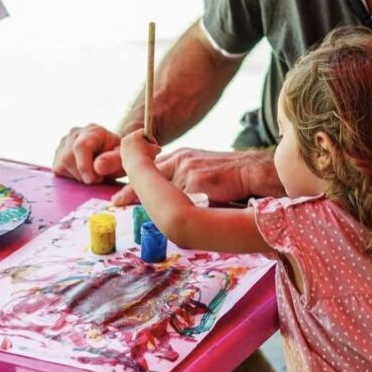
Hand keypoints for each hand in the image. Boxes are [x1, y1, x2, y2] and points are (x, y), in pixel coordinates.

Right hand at [52, 124, 122, 184]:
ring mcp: (63, 144)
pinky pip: (58, 171)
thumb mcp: (122, 158)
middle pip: (68, 157)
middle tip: (99, 179)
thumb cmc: (117, 156)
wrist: (110, 156)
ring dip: (78, 177)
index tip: (91, 180)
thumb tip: (97, 167)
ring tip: (93, 175)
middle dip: (83, 174)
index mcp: (92, 131)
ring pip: (61, 165)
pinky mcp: (57, 156)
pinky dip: (71, 178)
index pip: (81, 146)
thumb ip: (114, 161)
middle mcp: (74, 134)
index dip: (84, 165)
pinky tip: (84, 174)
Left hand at [110, 147, 280, 206]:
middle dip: (133, 191)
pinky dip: (183, 209)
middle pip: (149, 177)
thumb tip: (172, 197)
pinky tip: (190, 214)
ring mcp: (187, 169)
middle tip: (116, 201)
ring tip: (153, 211)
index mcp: (183, 157)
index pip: (152, 168)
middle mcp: (181, 160)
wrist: (255, 172)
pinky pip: (181, 200)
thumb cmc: (233, 176)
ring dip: (162, 205)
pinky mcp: (195, 180)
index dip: (135, 182)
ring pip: (164, 192)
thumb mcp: (204, 171)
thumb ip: (185, 180)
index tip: (119, 196)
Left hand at [120, 130, 160, 172]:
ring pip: (133, 146)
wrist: (137, 167)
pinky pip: (130, 153)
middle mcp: (126, 139)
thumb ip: (155, 146)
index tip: (154, 144)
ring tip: (145, 156)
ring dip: (139, 149)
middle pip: (137, 138)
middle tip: (150, 149)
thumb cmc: (148, 156)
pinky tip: (139, 160)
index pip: (144, 132)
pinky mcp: (122, 155)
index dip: (151, 138)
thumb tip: (157, 149)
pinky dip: (135, 156)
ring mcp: (122, 148)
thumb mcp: (155, 150)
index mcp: (134, 134)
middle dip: (144, 143)